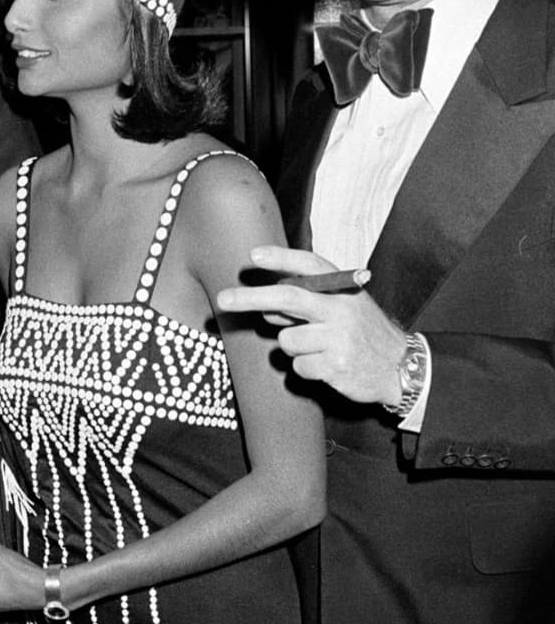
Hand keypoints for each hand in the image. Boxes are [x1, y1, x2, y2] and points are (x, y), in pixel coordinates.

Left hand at [216, 245, 406, 406]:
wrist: (401, 367)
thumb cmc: (363, 333)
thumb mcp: (344, 308)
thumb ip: (308, 302)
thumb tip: (265, 310)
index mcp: (344, 290)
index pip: (310, 266)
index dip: (281, 258)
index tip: (254, 256)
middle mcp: (341, 310)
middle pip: (288, 299)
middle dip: (250, 298)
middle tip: (222, 300)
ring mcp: (339, 339)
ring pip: (287, 341)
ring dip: (292, 347)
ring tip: (319, 349)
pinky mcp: (335, 366)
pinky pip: (297, 367)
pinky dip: (305, 368)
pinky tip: (327, 367)